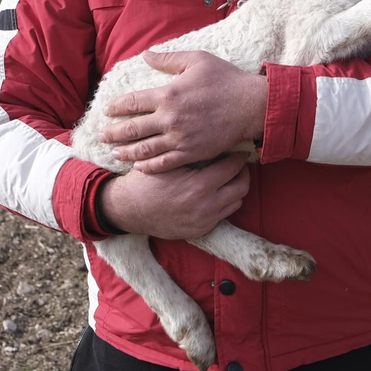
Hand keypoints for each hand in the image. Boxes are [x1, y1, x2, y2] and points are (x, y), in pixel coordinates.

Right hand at [98, 153, 250, 239]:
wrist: (128, 209)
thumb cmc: (146, 180)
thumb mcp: (167, 161)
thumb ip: (191, 153)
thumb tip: (214, 139)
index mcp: (199, 186)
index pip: (232, 167)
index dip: (238, 156)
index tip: (237, 150)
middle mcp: (206, 206)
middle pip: (242, 187)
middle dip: (242, 173)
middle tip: (236, 164)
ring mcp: (204, 221)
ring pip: (236, 203)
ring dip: (234, 189)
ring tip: (226, 178)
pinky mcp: (200, 231)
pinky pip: (222, 216)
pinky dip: (222, 204)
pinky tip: (213, 193)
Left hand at [100, 50, 266, 172]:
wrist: (251, 105)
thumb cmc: (225, 80)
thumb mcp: (197, 60)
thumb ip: (168, 59)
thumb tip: (145, 54)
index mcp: (168, 94)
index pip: (133, 102)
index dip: (116, 107)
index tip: (107, 111)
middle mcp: (170, 118)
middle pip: (132, 128)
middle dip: (113, 133)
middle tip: (101, 135)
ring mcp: (180, 138)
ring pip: (144, 149)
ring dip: (126, 151)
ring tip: (114, 153)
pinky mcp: (191, 152)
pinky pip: (164, 163)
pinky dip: (148, 166)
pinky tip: (139, 167)